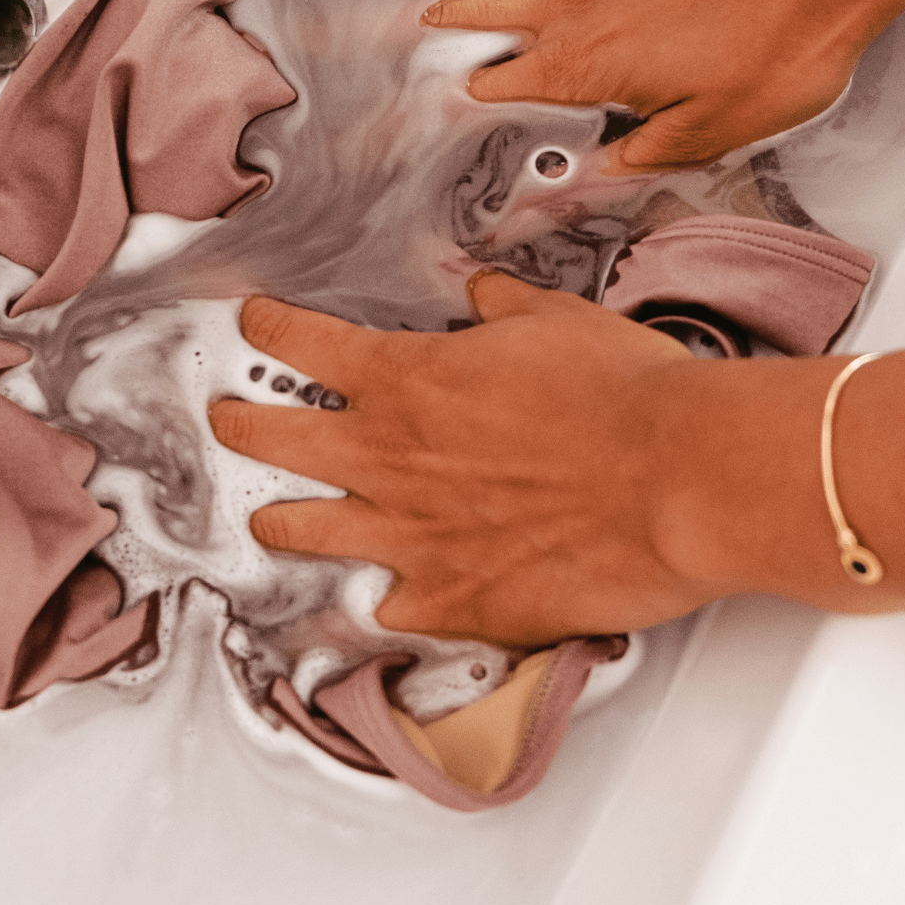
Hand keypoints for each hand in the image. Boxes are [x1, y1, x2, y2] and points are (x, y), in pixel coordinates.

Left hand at [209, 273, 724, 646]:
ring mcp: (414, 538)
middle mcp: (391, 458)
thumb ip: (502, 312)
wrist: (677, 480)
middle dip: (243, 425)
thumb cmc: (626, 396)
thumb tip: (482, 297)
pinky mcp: (455, 601)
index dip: (271, 328)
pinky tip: (386, 600)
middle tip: (227, 419)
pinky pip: (393, 607)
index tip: (254, 321)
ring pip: (311, 530)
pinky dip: (389, 600)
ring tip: (268, 520)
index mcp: (408, 379)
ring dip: (284, 520)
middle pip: (278, 439)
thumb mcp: (556, 321)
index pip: (306, 342)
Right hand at [422, 0, 878, 170]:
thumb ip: (645, 151)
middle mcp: (584, 4)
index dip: (478, 92)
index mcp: (587, 64)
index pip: (507, 79)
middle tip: (428, 18)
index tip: (456, 96)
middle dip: (460, 18)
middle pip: (499, 10)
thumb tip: (607, 166)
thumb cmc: (775, 54)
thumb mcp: (708, 134)